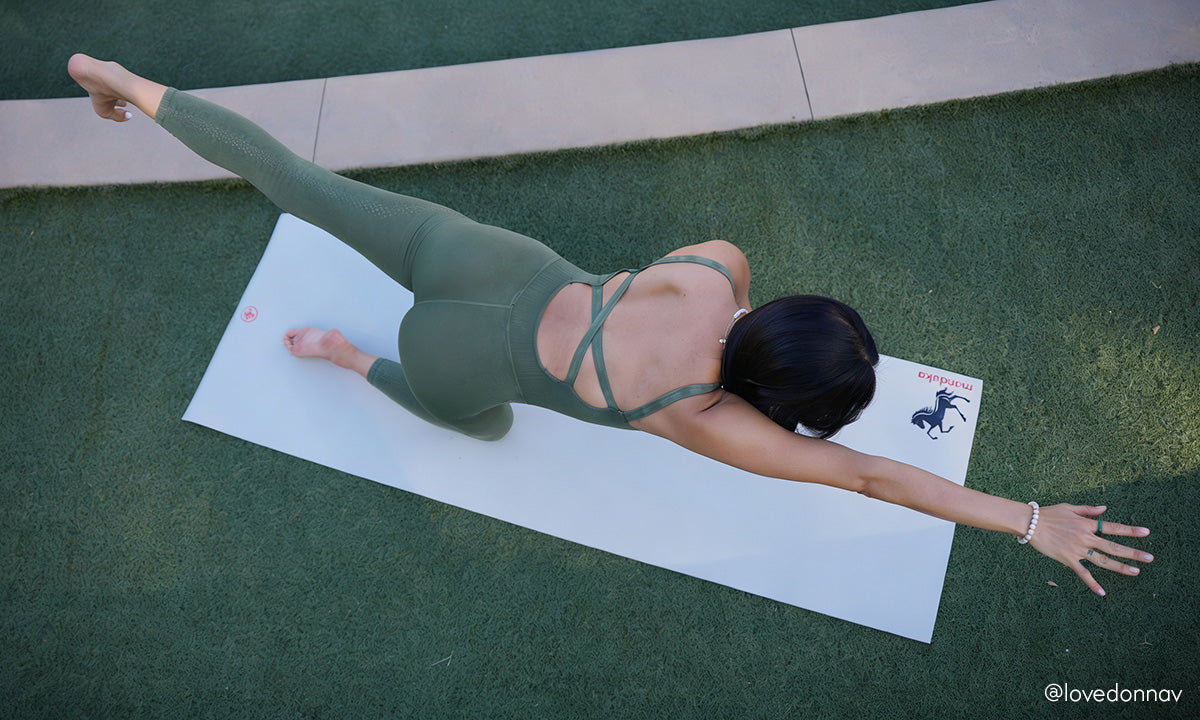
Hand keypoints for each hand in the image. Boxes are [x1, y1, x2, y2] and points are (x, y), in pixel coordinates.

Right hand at [1028, 504, 1151, 595]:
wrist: (1030, 523)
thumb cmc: (1048, 514)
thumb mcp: (1069, 507)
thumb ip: (1088, 510)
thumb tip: (1105, 509)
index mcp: (1087, 524)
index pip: (1113, 527)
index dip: (1130, 530)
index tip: (1146, 532)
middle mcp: (1085, 537)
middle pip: (1113, 546)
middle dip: (1132, 552)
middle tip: (1149, 558)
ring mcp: (1077, 549)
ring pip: (1103, 560)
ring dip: (1120, 567)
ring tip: (1135, 572)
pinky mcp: (1068, 559)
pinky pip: (1082, 573)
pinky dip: (1092, 583)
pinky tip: (1102, 592)